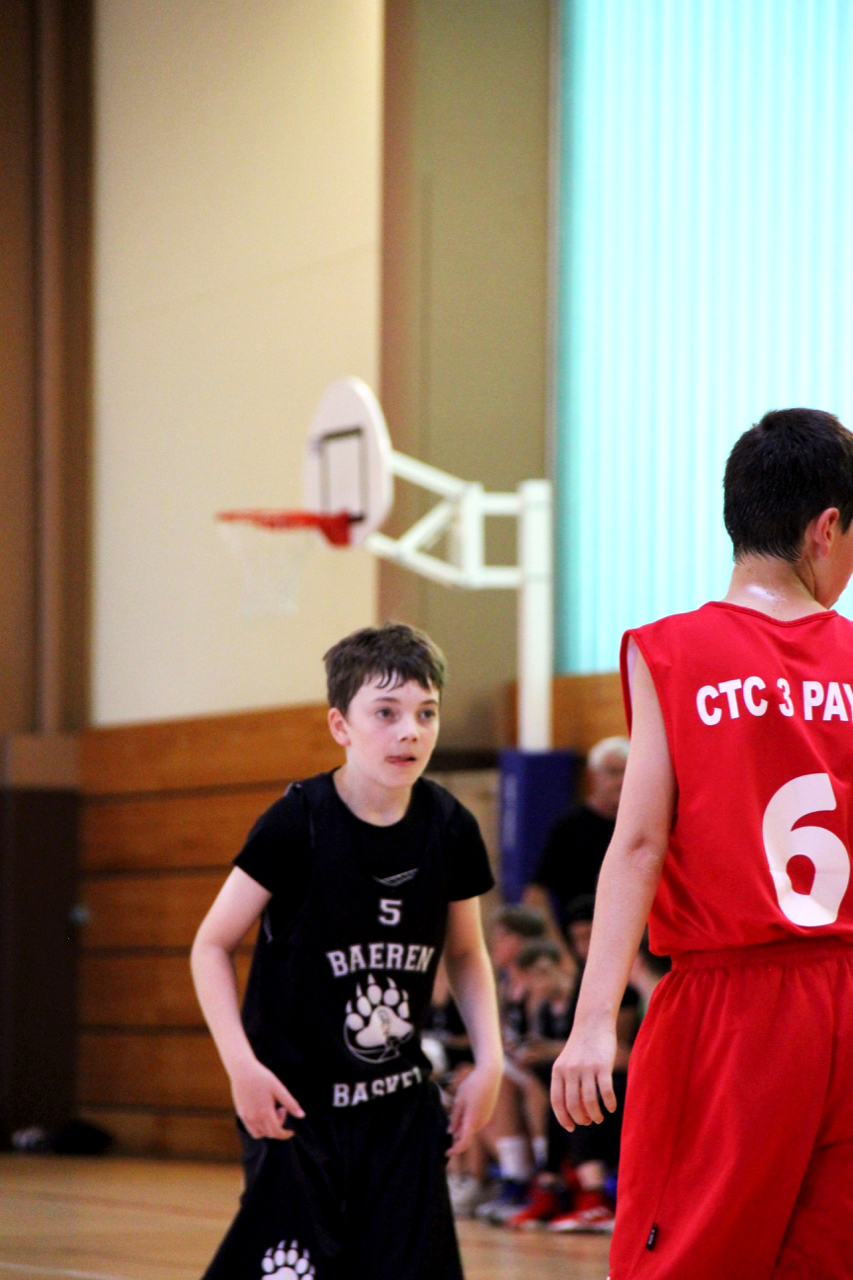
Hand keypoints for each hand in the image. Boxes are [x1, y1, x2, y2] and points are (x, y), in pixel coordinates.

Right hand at [229, 1056, 304, 1139]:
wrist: (243, 1070)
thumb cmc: (262, 1077)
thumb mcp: (279, 1088)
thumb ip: (290, 1103)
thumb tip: (302, 1116)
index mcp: (265, 1112)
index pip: (276, 1132)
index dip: (285, 1135)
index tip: (291, 1132)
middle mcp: (254, 1118)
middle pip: (269, 1134)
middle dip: (279, 1127)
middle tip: (281, 1109)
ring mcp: (246, 1117)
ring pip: (258, 1134)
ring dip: (268, 1129)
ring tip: (272, 1111)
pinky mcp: (241, 1114)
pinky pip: (250, 1128)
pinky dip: (259, 1127)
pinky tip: (263, 1112)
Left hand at [447, 1063, 500, 1155]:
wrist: (490, 1075)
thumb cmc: (473, 1085)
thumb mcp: (459, 1099)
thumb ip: (455, 1117)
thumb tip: (451, 1132)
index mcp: (472, 1120)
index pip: (464, 1142)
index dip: (455, 1150)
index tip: (446, 1152)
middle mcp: (481, 1123)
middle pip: (466, 1134)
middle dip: (456, 1133)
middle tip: (448, 1120)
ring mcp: (486, 1119)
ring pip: (470, 1128)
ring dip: (462, 1124)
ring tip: (459, 1104)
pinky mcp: (488, 1114)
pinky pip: (476, 1122)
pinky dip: (468, 1120)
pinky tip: (467, 1103)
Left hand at [550, 1017, 616, 1131]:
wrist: (593, 1022)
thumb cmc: (581, 1047)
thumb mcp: (568, 1063)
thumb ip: (567, 1084)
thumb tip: (576, 1112)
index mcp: (558, 1071)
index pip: (557, 1102)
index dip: (563, 1118)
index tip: (571, 1127)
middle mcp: (570, 1070)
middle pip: (573, 1105)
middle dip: (581, 1119)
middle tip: (588, 1121)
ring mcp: (586, 1068)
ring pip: (589, 1101)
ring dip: (595, 1114)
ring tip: (599, 1117)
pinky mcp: (602, 1065)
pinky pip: (605, 1091)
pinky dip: (609, 1104)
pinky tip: (611, 1108)